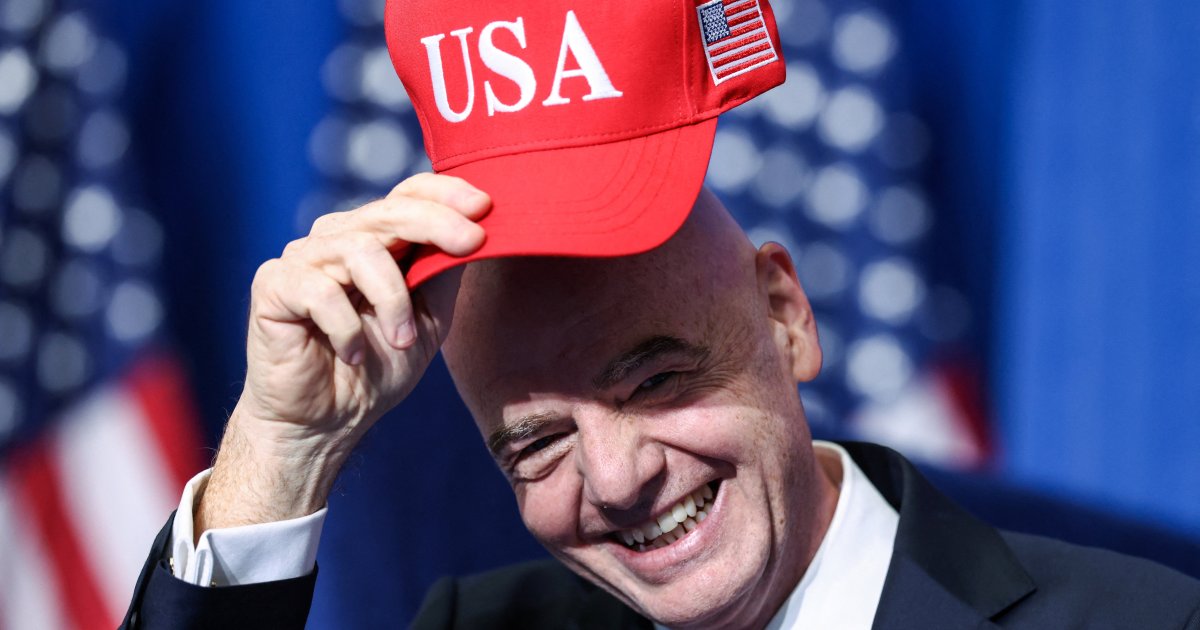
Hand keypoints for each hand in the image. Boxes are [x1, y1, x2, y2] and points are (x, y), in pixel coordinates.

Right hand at [196, 173, 489, 533]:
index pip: (409, 194)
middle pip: (389, 211)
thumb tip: (482, 230)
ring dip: (392, 298)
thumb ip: (445, 272)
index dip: (446, 192)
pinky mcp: (273, 285)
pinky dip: (345, 326)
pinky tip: (350, 354)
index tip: (486, 206)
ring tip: (401, 341)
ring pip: (358, 249)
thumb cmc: (377, 368)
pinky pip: (319, 289)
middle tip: (472, 242)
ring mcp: (303, 258)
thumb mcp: (429, 318)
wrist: (326, 422)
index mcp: (376, 239)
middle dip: (436, 223)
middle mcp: (338, 238)